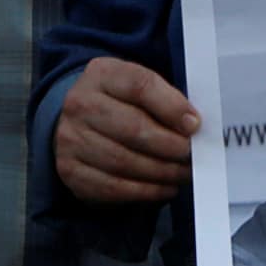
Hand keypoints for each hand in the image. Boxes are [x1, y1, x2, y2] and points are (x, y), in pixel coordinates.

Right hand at [54, 58, 199, 205]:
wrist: (80, 123)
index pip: (140, 86)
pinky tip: (164, 186)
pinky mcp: (71, 171)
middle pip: (133, 127)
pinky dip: (146, 191)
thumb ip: (165, 100)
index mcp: (102, 74)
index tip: (194, 125)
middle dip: (170, 145)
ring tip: (183, 172)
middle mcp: (80, 104)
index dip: (171, 106)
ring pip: (124, 161)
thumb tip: (193, 126)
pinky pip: (114, 187)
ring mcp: (71, 138)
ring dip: (162, 171)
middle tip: (192, 154)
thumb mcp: (139, 88)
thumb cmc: (121, 104)